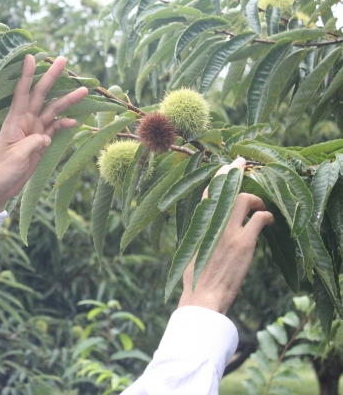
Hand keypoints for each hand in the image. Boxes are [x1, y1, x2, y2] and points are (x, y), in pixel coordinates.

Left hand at [0, 55, 87, 212]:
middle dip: (52, 77)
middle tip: (64, 60)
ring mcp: (33, 131)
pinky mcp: (39, 142)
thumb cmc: (1, 171)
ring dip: (67, 101)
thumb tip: (47, 136)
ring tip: (83, 90)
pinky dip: (64, 124)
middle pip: (41, 95)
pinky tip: (74, 123)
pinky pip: (54, 128)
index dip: (27, 74)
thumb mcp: (17, 156)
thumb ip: (33, 142)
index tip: (31, 56)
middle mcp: (24, 121)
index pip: (22, 92)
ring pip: (52, 110)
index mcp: (14, 121)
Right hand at [177, 157, 273, 313]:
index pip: (208, 192)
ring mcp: (228, 231)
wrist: (204, 295)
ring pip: (244, 199)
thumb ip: (202, 234)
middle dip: (239, 175)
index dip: (220, 176)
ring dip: (256, 199)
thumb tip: (211, 226)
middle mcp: (212, 223)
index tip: (228, 165)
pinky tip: (268, 222)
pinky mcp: (243, 242)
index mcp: (199, 224)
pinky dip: (266, 216)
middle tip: (246, 169)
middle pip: (227, 189)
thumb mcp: (193, 250)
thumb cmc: (197, 277)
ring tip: (260, 206)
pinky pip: (259, 218)